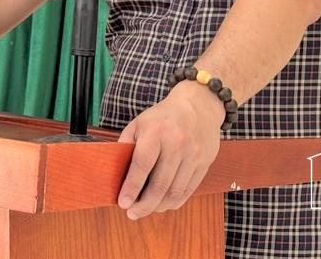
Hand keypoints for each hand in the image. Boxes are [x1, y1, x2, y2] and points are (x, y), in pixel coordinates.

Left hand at [116, 81, 223, 219]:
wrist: (199, 105)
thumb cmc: (163, 116)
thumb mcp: (140, 122)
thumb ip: (127, 144)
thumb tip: (116, 172)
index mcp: (156, 132)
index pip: (142, 165)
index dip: (131, 187)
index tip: (122, 203)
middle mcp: (176, 144)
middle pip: (160, 184)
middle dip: (144, 204)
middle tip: (132, 213)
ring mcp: (193, 155)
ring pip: (175, 191)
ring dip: (158, 206)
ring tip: (146, 209)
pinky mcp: (204, 163)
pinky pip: (188, 190)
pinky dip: (174, 202)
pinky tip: (163, 204)